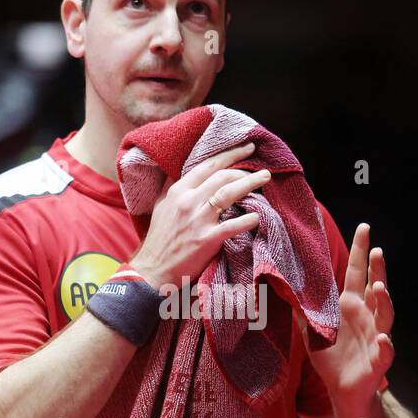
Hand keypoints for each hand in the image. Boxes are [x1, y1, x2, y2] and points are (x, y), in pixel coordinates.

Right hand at [129, 142, 268, 288]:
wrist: (152, 269)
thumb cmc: (158, 239)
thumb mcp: (159, 206)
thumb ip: (170, 186)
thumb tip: (175, 168)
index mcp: (178, 191)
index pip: (207, 165)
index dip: (229, 154)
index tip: (246, 148)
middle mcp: (188, 201)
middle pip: (221, 176)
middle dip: (244, 169)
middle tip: (261, 170)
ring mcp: (197, 220)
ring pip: (228, 194)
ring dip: (249, 184)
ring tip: (265, 179)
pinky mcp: (206, 239)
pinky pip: (231, 226)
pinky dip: (247, 220)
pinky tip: (258, 216)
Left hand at [303, 222, 394, 405]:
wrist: (342, 390)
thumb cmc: (330, 356)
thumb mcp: (310, 329)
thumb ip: (300, 307)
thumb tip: (279, 283)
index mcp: (352, 305)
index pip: (358, 273)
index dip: (361, 251)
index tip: (365, 228)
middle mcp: (368, 316)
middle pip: (376, 288)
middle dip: (378, 270)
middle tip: (377, 250)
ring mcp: (377, 337)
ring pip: (385, 316)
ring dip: (385, 301)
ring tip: (380, 287)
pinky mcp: (379, 360)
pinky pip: (386, 351)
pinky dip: (386, 345)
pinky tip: (383, 339)